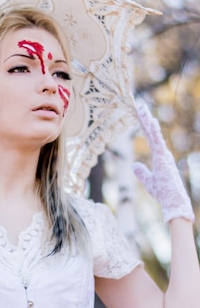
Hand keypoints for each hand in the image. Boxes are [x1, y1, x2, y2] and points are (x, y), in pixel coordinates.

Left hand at [132, 100, 193, 223]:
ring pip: (154, 135)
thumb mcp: (149, 182)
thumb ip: (142, 173)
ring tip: (142, 109)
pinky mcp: (163, 159)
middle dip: (146, 119)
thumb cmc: (164, 194)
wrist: (173, 202)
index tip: (140, 115)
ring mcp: (164, 155)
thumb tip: (133, 165)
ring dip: (148, 122)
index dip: (145, 127)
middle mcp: (163, 154)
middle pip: (152, 133)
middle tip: (140, 106)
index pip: (151, 138)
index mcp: (160, 157)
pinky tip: (150, 122)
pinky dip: (154, 133)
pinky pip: (157, 143)